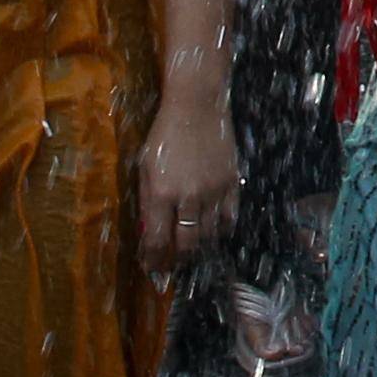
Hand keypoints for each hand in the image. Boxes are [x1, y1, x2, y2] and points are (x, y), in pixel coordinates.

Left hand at [138, 105, 239, 270]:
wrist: (197, 107)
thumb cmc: (164, 135)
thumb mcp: (145, 167)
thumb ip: (148, 202)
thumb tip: (150, 232)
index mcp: (161, 193)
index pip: (157, 241)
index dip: (154, 260)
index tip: (152, 269)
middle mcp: (188, 197)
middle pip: (186, 244)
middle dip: (177, 260)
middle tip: (173, 266)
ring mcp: (213, 191)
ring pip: (208, 235)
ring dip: (199, 248)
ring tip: (192, 252)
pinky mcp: (231, 183)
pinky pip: (230, 218)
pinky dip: (222, 231)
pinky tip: (214, 233)